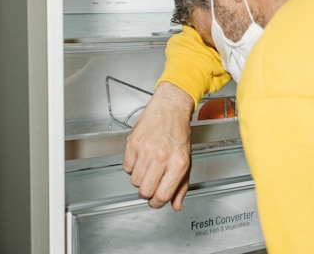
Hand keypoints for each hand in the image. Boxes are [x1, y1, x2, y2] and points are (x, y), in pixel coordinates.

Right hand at [123, 81, 194, 210]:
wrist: (170, 109)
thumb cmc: (179, 133)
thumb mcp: (187, 160)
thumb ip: (182, 185)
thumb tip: (176, 204)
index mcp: (178, 163)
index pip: (162, 195)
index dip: (157, 203)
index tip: (156, 201)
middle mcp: (162, 157)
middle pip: (145, 191)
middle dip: (147, 192)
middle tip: (151, 184)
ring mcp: (146, 150)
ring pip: (134, 181)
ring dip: (140, 179)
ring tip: (148, 167)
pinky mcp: (133, 143)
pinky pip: (126, 167)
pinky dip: (132, 166)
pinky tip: (141, 157)